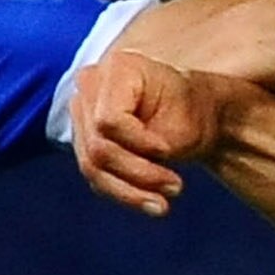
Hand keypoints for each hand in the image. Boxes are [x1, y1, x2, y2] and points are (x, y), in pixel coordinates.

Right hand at [71, 45, 232, 214]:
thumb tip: (134, 170)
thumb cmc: (192, 112)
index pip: (108, 120)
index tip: (166, 152)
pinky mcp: (84, 141)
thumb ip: (155, 144)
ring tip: (162, 205)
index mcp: (117, 68)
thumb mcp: (183, 123)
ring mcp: (83, 115)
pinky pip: (96, 176)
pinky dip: (124, 193)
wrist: (192, 115)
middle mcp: (91, 87)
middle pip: (99, 147)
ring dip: (130, 192)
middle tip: (176, 188)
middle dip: (137, 174)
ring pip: (93, 167)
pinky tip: (150, 201)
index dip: (137, 143)